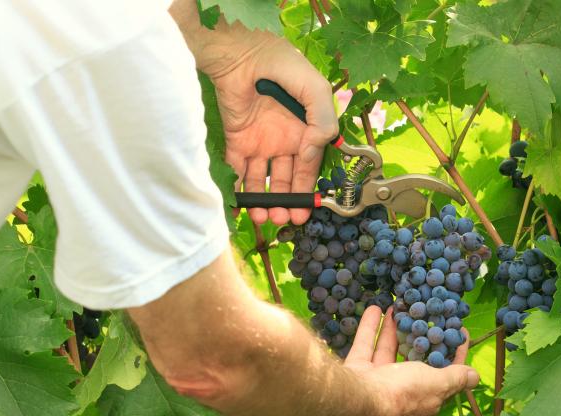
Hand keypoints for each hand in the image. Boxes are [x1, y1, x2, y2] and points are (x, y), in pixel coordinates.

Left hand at [202, 34, 337, 225]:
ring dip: (264, 201)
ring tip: (264, 217)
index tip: (306, 209)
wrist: (242, 52)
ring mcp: (260, 143)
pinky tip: (242, 204)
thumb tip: (316, 151)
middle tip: (285, 218)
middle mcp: (284, 142)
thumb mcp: (316, 90)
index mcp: (306, 132)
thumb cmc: (284, 65)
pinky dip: (239, 189)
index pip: (308, 168)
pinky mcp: (236, 141)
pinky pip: (237, 170)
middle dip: (287, 202)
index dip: (308, 189)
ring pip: (263, 181)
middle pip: (286, 180)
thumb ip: (324, 121)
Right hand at [344, 306, 479, 415]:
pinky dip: (370, 328)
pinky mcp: (359, 371)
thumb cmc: (405, 392)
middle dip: (420, 336)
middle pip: (414, 360)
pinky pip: (366, 346)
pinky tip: (376, 308)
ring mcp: (378, 381)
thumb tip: (475, 376)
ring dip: (395, 329)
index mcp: (425, 397)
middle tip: (427, 313)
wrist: (359, 401)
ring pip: (389, 351)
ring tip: (400, 307)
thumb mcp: (437, 383)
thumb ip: (455, 377)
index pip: (445, 372)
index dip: (452, 352)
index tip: (458, 329)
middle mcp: (402, 390)